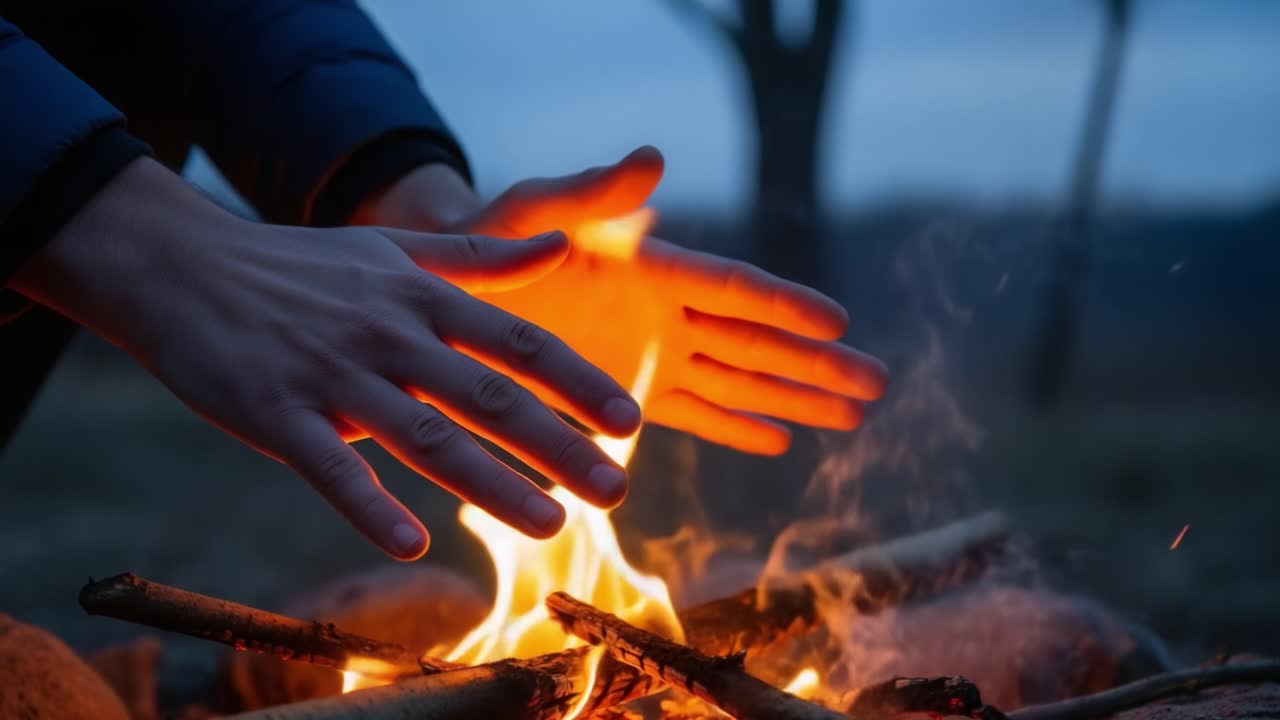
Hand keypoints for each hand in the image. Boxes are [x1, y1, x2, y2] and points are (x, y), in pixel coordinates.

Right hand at [9, 158, 643, 558]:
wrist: (180, 265)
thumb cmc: (298, 264)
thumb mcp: (394, 250)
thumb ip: (481, 257)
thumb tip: (558, 249)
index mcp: (422, 298)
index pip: (518, 342)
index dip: (578, 382)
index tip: (629, 421)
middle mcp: (390, 335)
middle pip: (490, 397)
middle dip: (560, 445)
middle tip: (617, 488)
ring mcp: (333, 375)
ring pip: (425, 438)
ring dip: (493, 484)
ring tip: (551, 524)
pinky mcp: (276, 414)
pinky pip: (330, 468)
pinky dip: (371, 507)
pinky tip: (413, 543)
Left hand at [361, 148, 887, 454]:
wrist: (455, 292)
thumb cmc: (489, 240)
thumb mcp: (533, 211)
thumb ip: (591, 193)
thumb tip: (653, 157)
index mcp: (652, 268)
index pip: (733, 289)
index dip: (785, 306)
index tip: (839, 321)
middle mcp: (666, 314)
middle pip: (755, 343)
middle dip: (816, 365)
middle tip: (877, 383)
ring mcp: (654, 356)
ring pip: (739, 383)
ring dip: (795, 401)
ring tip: (853, 416)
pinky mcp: (632, 393)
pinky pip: (693, 414)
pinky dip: (734, 428)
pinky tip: (780, 441)